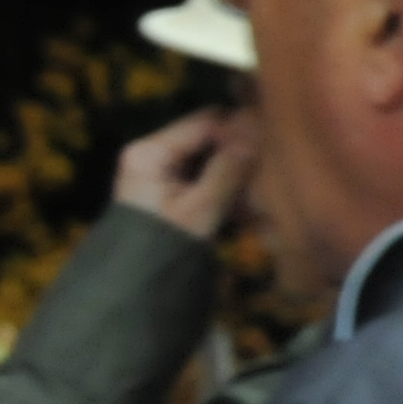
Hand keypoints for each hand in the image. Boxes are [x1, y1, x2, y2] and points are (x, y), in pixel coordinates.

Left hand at [113, 106, 260, 241]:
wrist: (135, 281)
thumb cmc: (164, 244)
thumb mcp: (201, 208)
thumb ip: (227, 169)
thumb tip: (254, 131)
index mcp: (149, 152)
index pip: (204, 122)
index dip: (238, 133)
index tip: (267, 151)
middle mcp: (149, 153)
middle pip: (207, 138)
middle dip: (237, 156)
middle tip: (265, 175)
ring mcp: (157, 170)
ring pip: (208, 159)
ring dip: (234, 176)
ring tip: (255, 199)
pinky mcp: (166, 188)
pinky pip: (202, 178)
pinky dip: (223, 190)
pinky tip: (243, 211)